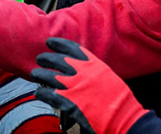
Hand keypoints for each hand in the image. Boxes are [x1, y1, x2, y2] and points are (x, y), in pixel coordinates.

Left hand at [32, 38, 147, 133]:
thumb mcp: (109, 77)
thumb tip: (82, 69)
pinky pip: (46, 93)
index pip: (71, 48)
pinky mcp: (66, 101)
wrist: (124, 119)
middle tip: (40, 60)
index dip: (58, 44)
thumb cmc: (120, 101)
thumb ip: (93, 71)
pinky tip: (39, 93)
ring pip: (47, 75)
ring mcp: (72, 86)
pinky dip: (41, 92)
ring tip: (35, 75)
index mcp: (93, 64)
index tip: (49, 42)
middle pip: (55, 60)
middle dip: (45, 59)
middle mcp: (81, 72)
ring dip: (39, 74)